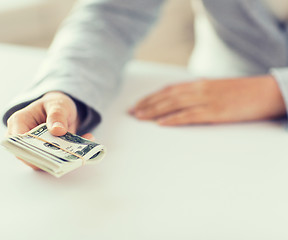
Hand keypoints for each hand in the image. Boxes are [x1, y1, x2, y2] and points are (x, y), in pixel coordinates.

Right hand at [7, 91, 93, 169]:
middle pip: (29, 156)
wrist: (62, 110)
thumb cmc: (54, 105)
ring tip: (78, 152)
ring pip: (43, 162)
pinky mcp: (47, 156)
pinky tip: (83, 149)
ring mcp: (35, 149)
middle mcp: (23, 139)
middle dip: (48, 158)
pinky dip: (69, 158)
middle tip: (66, 155)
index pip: (17, 141)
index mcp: (19, 122)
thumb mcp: (58, 104)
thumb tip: (57, 130)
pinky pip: (56, 162)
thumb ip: (57, 115)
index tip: (47, 151)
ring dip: (61, 160)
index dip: (28, 150)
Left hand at [130, 75, 285, 125]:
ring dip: (154, 111)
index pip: (168, 90)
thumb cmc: (241, 93)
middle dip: (147, 104)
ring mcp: (207, 100)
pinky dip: (174, 119)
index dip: (150, 97)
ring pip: (174, 104)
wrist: (266, 92)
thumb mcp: (215, 90)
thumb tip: (181, 102)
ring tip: (140, 117)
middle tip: (132, 112)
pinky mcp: (215, 112)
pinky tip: (161, 123)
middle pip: (166, 97)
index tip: (137, 104)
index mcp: (198, 84)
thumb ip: (198, 94)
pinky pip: (190, 115)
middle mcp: (199, 90)